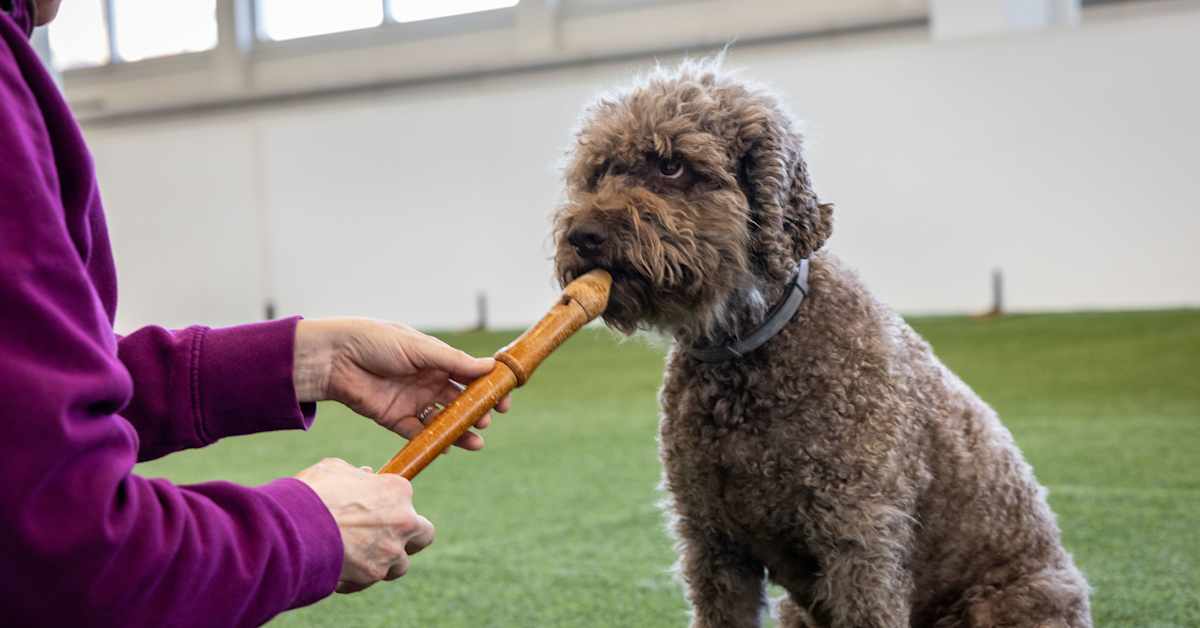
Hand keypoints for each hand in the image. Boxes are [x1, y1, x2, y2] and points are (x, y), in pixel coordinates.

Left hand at [293, 318, 510, 449]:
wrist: (334, 358)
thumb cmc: (376, 341)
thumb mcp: (419, 348)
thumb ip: (453, 361)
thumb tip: (490, 367)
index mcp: (435, 359)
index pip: (469, 375)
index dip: (488, 387)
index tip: (504, 399)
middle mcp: (427, 380)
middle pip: (460, 400)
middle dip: (477, 412)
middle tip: (487, 420)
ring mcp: (412, 400)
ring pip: (443, 420)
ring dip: (460, 431)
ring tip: (475, 442)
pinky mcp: (395, 418)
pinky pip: (419, 434)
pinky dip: (433, 442)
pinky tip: (446, 447)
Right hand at [296, 458, 434, 592]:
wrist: (295, 528)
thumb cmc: (313, 493)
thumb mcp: (334, 470)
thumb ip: (355, 474)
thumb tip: (365, 475)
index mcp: (397, 491)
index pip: (407, 499)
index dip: (391, 504)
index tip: (377, 508)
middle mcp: (403, 521)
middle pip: (423, 536)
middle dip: (409, 538)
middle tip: (385, 537)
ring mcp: (390, 551)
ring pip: (399, 565)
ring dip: (383, 563)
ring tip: (357, 557)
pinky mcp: (373, 574)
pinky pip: (368, 581)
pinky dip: (356, 578)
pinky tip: (337, 569)